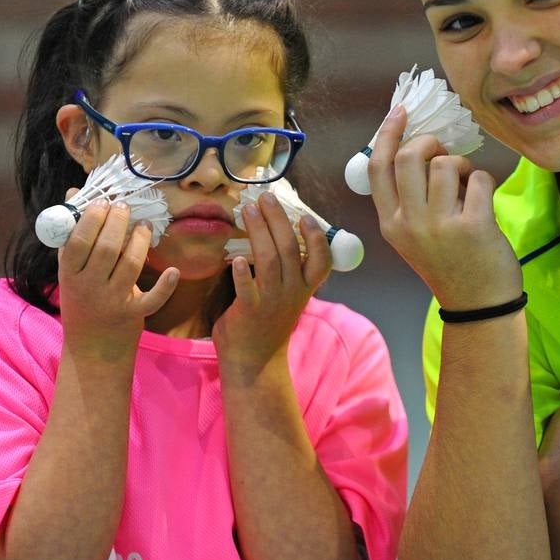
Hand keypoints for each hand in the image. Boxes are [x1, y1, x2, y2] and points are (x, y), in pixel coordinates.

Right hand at [57, 196, 178, 361]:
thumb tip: (74, 193)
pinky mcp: (133, 314)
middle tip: (125, 206)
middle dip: (118, 222)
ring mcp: (112, 302)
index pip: (79, 240)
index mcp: (69, 274)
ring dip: (140, 240)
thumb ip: (71, 234)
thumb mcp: (69, 269)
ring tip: (145, 225)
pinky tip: (173, 269)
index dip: (93, 218)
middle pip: (107, 248)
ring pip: (130, 265)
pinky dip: (165, 286)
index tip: (104, 202)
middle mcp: (89, 287)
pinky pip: (152, 299)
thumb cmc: (81, 298)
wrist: (92, 348)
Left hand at [212, 192, 331, 366]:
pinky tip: (238, 258)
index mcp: (303, 288)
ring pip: (269, 260)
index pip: (321, 260)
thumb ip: (285, 272)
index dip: (315, 237)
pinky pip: (247, 289)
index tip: (306, 216)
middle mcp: (291, 292)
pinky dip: (243, 273)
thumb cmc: (268, 324)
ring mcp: (271, 301)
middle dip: (278, 219)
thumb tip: (274, 237)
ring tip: (248, 209)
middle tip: (266, 196)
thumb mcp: (287, 298)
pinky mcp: (249, 311)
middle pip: (289, 249)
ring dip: (259, 231)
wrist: (255, 362)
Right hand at [367, 106, 521, 309]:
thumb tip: (419, 145)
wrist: (477, 304)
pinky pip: (478, 178)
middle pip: (408, 157)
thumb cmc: (448, 262)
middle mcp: (409, 223)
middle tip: (443, 153)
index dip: (387, 133)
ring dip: (461, 165)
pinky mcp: (473, 226)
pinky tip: (483, 199)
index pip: (377, 167)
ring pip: (445, 163)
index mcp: (390, 223)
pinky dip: (484, 181)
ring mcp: (440, 226)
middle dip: (430, 143)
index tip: (401, 112)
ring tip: (466, 184)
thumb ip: (409, 197)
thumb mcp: (413, 236)